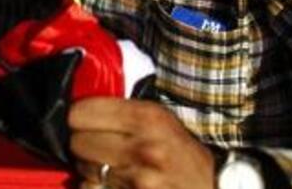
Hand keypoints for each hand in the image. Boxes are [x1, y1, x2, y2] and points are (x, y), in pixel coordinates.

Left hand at [69, 97, 214, 188]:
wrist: (215, 187)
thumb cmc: (182, 153)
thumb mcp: (161, 120)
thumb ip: (123, 112)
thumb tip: (77, 110)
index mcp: (148, 118)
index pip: (81, 112)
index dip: (78, 117)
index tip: (82, 121)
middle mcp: (143, 147)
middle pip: (78, 141)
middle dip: (82, 144)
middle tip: (95, 146)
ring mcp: (139, 178)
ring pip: (84, 168)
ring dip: (90, 168)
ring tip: (109, 166)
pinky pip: (92, 188)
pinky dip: (95, 187)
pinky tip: (112, 184)